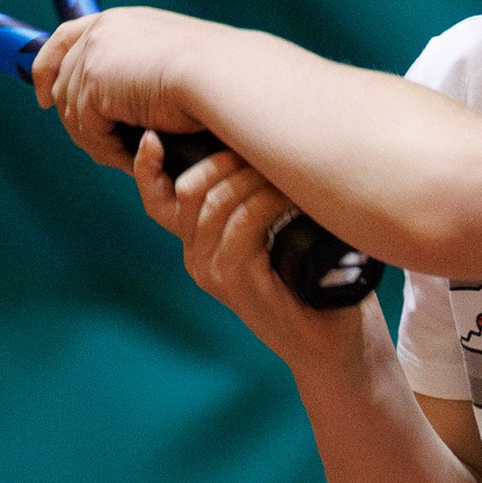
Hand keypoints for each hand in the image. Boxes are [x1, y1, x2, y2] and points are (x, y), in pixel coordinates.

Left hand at [34, 7, 220, 163]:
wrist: (221, 76)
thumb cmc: (214, 74)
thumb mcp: (171, 60)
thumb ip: (140, 70)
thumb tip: (130, 98)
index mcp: (117, 22)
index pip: (64, 38)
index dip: (47, 67)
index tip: (43, 96)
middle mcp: (99, 33)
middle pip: (63, 84)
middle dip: (78, 120)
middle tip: (104, 147)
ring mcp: (93, 57)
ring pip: (73, 113)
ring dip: (97, 141)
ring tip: (123, 158)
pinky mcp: (93, 85)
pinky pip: (87, 130)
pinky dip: (106, 149)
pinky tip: (128, 159)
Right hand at [128, 130, 367, 368]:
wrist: (332, 346)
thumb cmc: (315, 282)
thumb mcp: (282, 231)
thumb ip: (260, 198)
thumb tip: (264, 142)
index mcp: (199, 244)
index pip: (160, 200)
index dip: (149, 167)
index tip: (155, 136)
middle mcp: (197, 258)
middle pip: (189, 188)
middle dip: (226, 157)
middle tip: (269, 149)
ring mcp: (213, 272)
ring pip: (217, 201)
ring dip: (255, 176)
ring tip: (289, 172)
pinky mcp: (236, 281)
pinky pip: (243, 222)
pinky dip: (269, 200)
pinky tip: (293, 196)